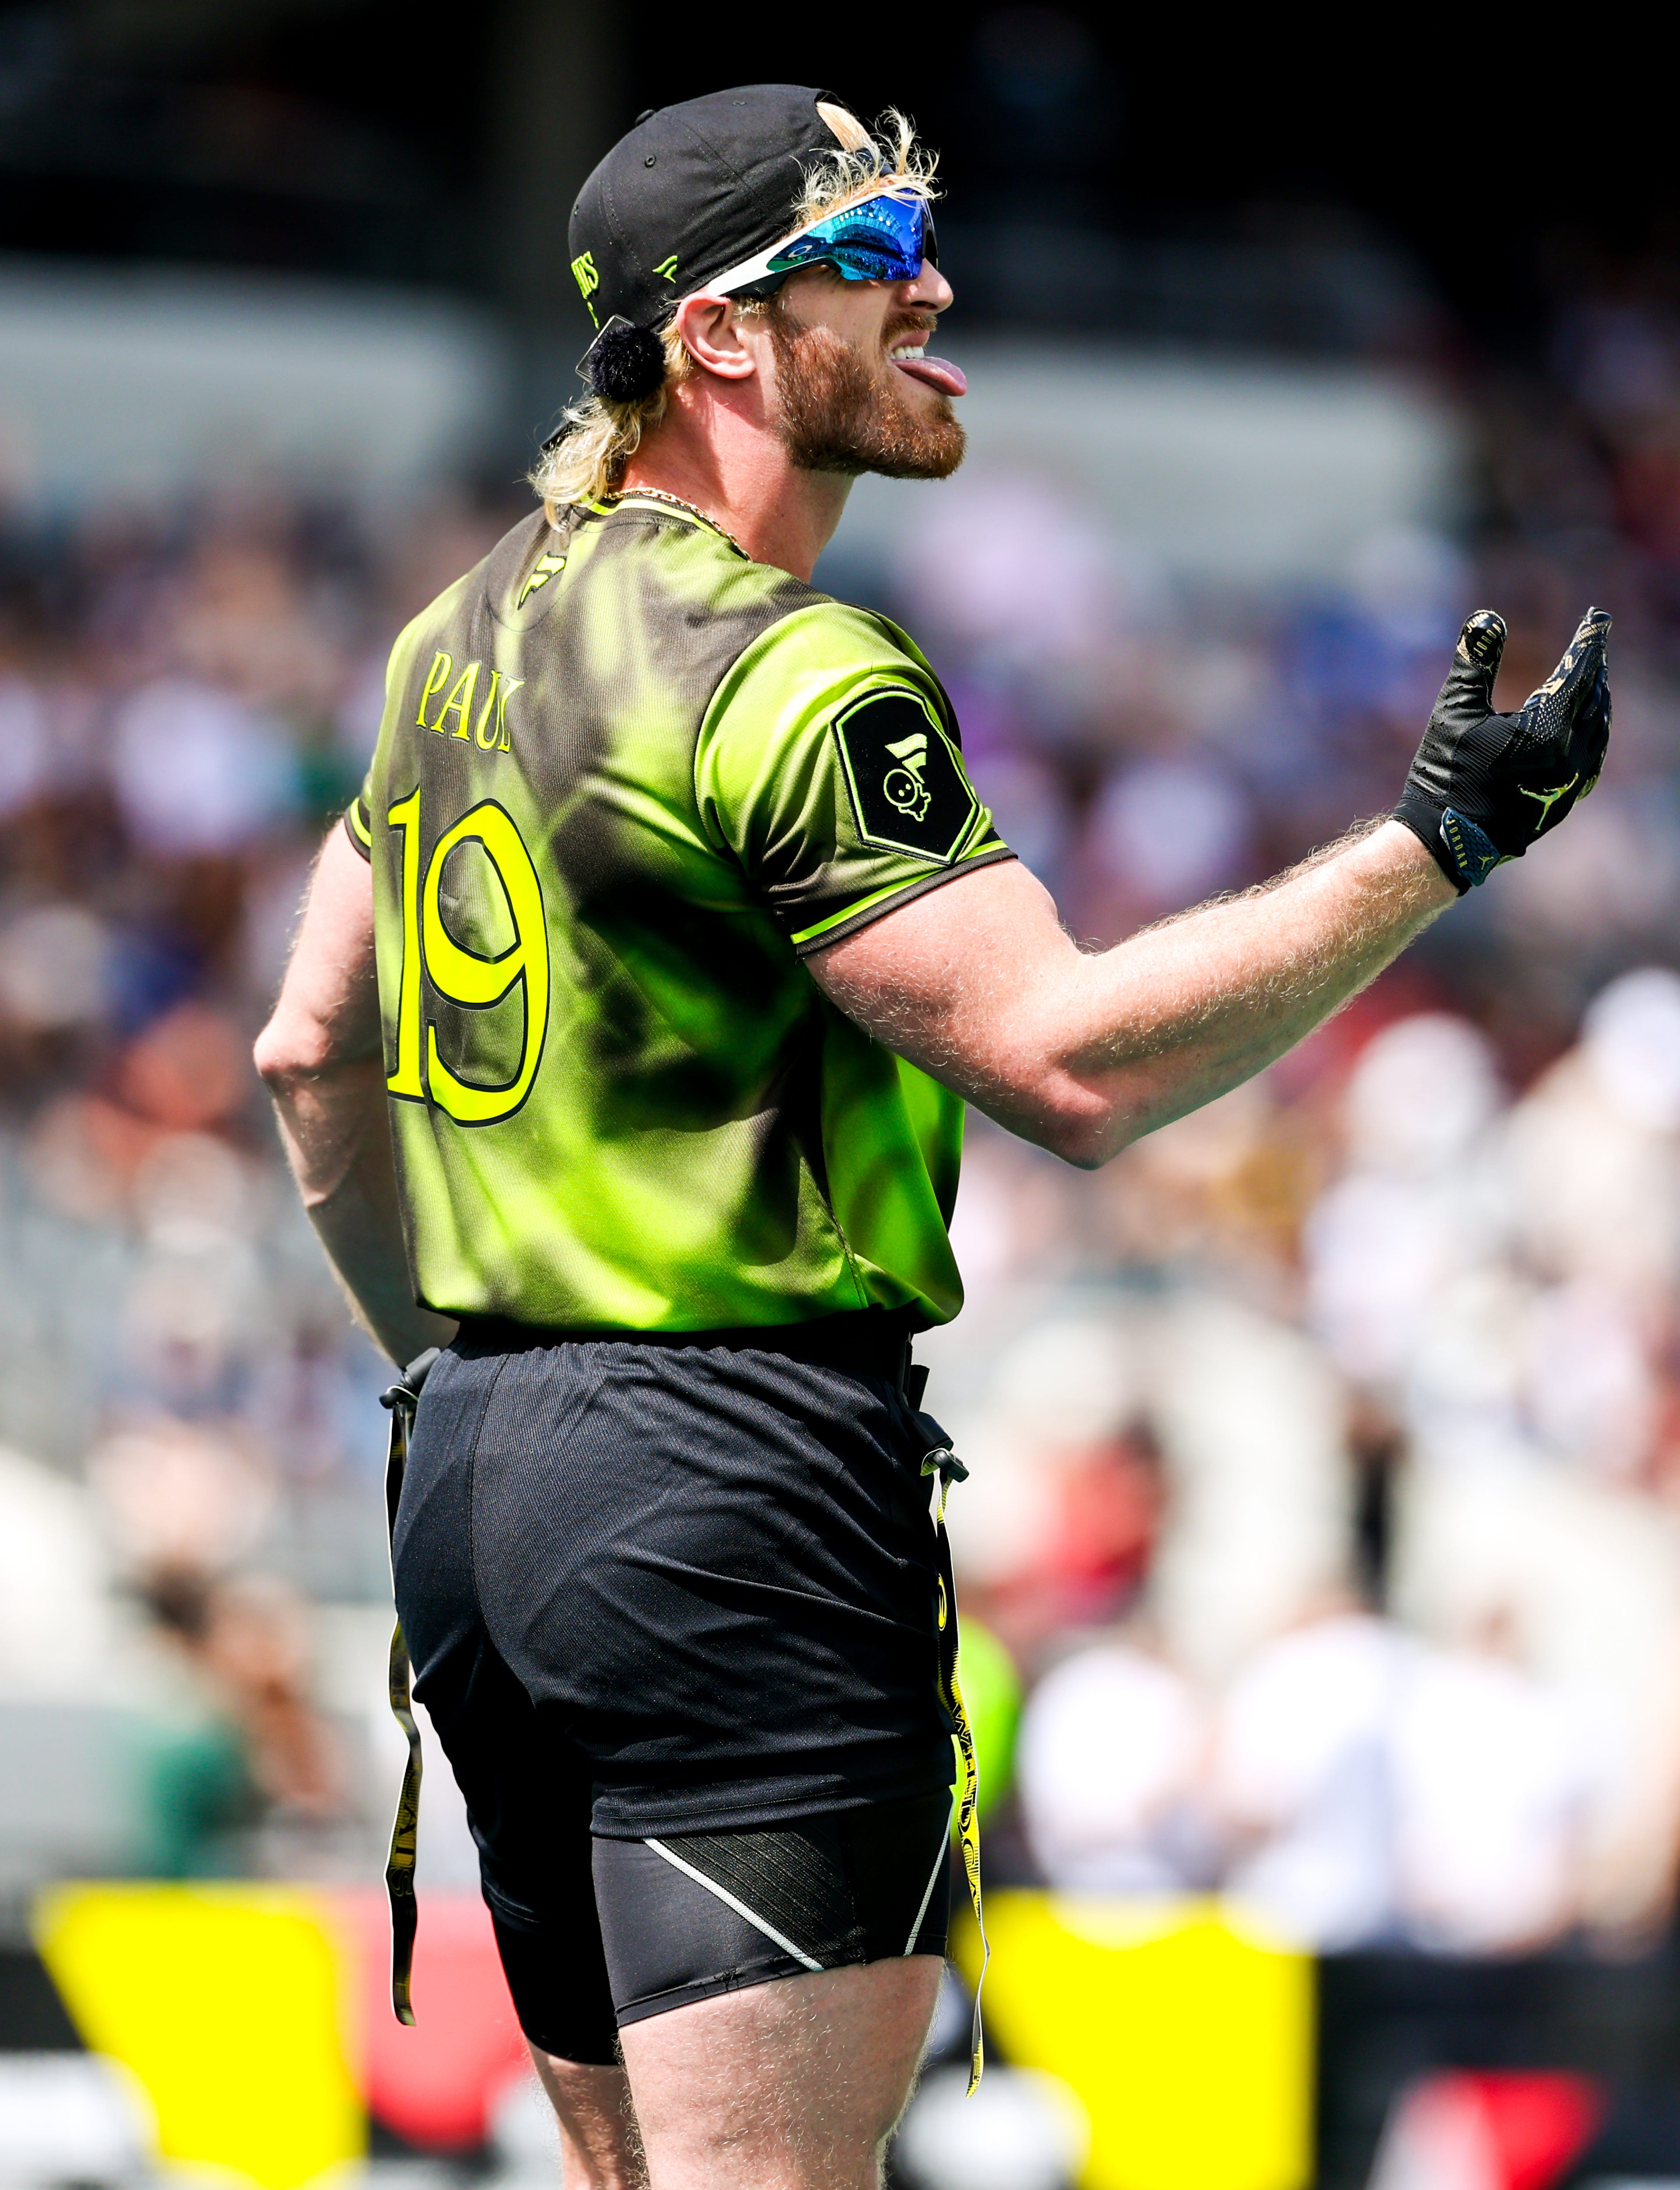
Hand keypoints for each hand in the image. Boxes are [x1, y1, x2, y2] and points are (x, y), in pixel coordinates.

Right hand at [1394, 606, 1611, 890]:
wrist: (1447, 842)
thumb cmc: (1445, 775)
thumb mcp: (1453, 712)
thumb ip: (1476, 662)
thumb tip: (1488, 617)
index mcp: (1546, 731)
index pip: (1580, 673)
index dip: (1588, 642)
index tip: (1598, 618)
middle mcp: (1569, 756)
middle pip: (1595, 700)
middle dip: (1595, 669)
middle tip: (1594, 644)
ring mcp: (1570, 782)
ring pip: (1598, 730)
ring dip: (1598, 700)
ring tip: (1596, 681)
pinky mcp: (1564, 801)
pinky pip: (1593, 757)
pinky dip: (1595, 733)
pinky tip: (1590, 730)